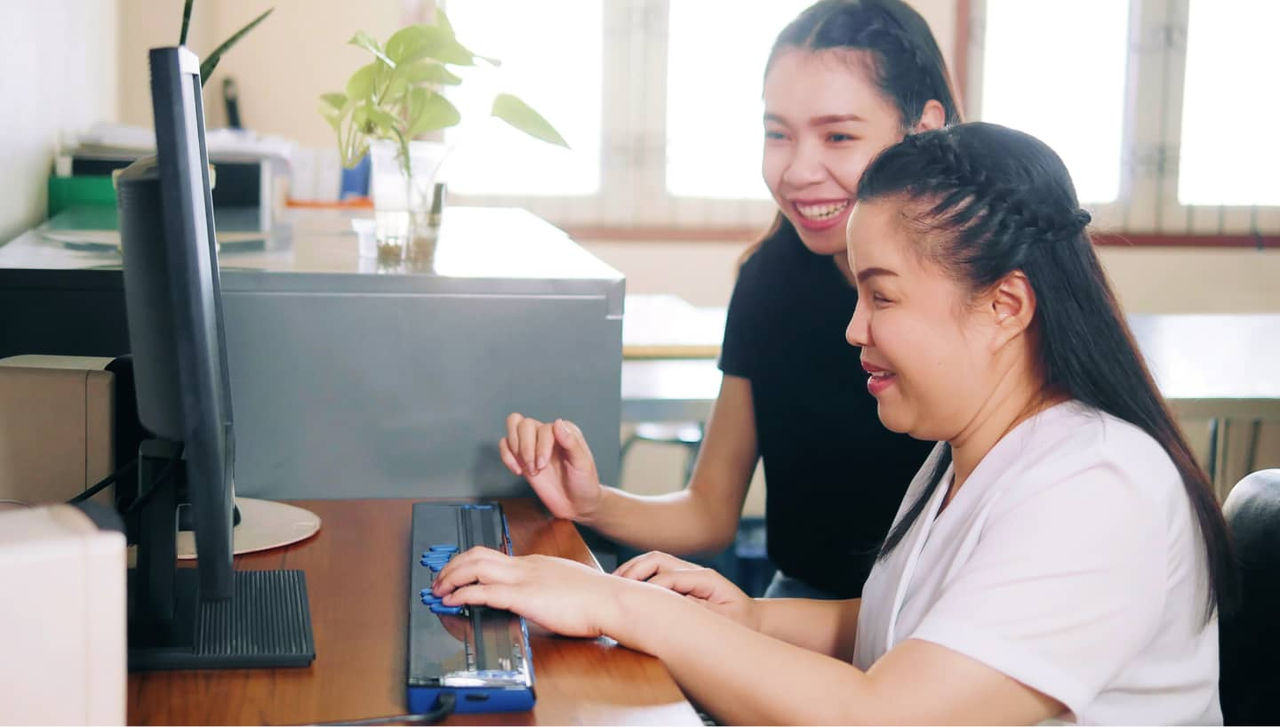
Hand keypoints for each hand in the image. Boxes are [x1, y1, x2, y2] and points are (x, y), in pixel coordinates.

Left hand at [432, 547, 624, 638]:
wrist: (612, 599)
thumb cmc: (597, 598)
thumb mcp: (566, 586)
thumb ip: (548, 589)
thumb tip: (540, 600)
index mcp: (535, 563)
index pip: (493, 556)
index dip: (468, 563)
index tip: (457, 573)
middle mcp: (525, 566)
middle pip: (477, 554)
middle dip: (452, 566)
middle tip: (439, 580)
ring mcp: (524, 579)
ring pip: (475, 566)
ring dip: (451, 577)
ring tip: (438, 589)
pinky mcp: (524, 597)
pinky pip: (484, 591)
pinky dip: (462, 594)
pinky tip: (452, 601)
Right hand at [500, 414, 601, 521]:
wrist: (577, 504)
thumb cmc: (584, 483)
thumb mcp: (582, 464)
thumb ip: (571, 442)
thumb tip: (557, 422)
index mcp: (565, 431)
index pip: (544, 428)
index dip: (540, 446)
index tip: (543, 464)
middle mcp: (548, 434)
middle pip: (524, 424)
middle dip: (526, 448)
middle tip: (535, 468)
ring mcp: (534, 445)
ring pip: (514, 427)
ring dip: (516, 450)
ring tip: (528, 469)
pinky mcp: (522, 458)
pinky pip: (505, 444)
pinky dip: (506, 456)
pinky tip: (518, 470)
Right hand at [614, 551, 757, 630]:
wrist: (753, 620)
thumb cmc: (739, 624)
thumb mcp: (722, 623)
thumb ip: (697, 615)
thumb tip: (668, 610)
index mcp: (705, 578)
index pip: (668, 577)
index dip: (648, 589)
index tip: (629, 603)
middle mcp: (694, 571)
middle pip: (657, 559)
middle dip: (633, 571)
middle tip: (613, 588)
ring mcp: (686, 572)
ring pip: (652, 561)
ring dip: (631, 570)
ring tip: (612, 586)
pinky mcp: (680, 579)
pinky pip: (654, 570)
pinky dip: (636, 575)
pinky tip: (623, 588)